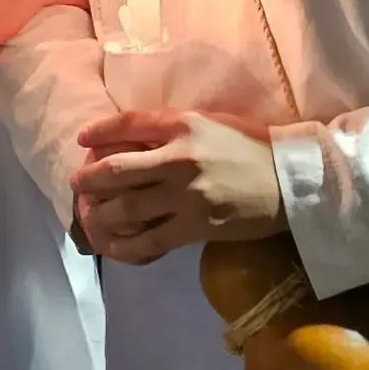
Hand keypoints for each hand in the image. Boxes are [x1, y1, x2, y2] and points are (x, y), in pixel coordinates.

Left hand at [71, 109, 286, 263]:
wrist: (290, 181)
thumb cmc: (252, 147)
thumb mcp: (212, 123)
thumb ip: (174, 128)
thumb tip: (133, 140)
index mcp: (184, 124)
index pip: (129, 123)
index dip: (99, 131)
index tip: (83, 139)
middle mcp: (179, 157)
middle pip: (117, 169)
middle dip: (89, 179)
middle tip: (78, 185)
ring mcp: (186, 194)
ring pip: (127, 207)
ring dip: (102, 214)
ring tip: (93, 216)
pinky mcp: (196, 226)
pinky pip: (150, 240)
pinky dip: (127, 245)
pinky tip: (116, 246)